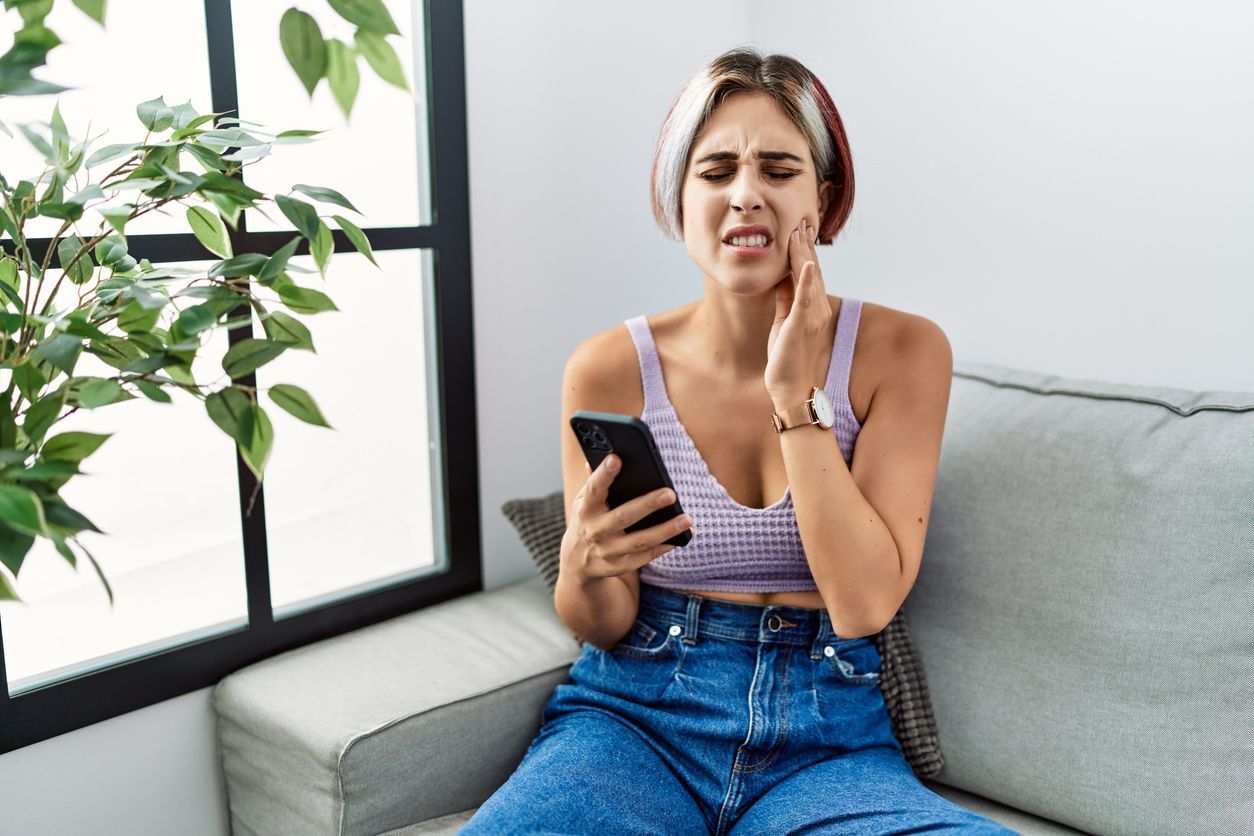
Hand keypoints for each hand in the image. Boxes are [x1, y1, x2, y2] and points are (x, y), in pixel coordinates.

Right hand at [560, 454, 692, 581]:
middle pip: (623, 516)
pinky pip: (646, 556)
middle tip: (670, 493)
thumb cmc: (588, 520)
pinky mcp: (620, 565)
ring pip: (640, 540)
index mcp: (585, 509)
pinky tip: (681, 537)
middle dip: (647, 505)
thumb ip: (594, 480)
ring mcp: (607, 551)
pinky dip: (664, 547)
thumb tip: (602, 453)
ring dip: (665, 530)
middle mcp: (595, 531)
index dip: (603, 474)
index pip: (593, 489)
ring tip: (687, 519)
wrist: (577, 562)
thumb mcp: (584, 501)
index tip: (616, 458)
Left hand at [764, 217, 832, 402]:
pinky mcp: (800, 326)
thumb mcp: (784, 321)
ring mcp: (810, 317)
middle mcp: (817, 309)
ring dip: (804, 254)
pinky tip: (806, 263)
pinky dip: (805, 280)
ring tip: (800, 232)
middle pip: (812, 271)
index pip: (809, 273)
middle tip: (801, 220)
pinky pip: (804, 299)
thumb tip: (782, 278)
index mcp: (812, 307)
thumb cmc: (787, 357)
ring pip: (809, 279)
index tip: (800, 228)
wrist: (790, 386)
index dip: (804, 250)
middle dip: (805, 245)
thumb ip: (785, 300)